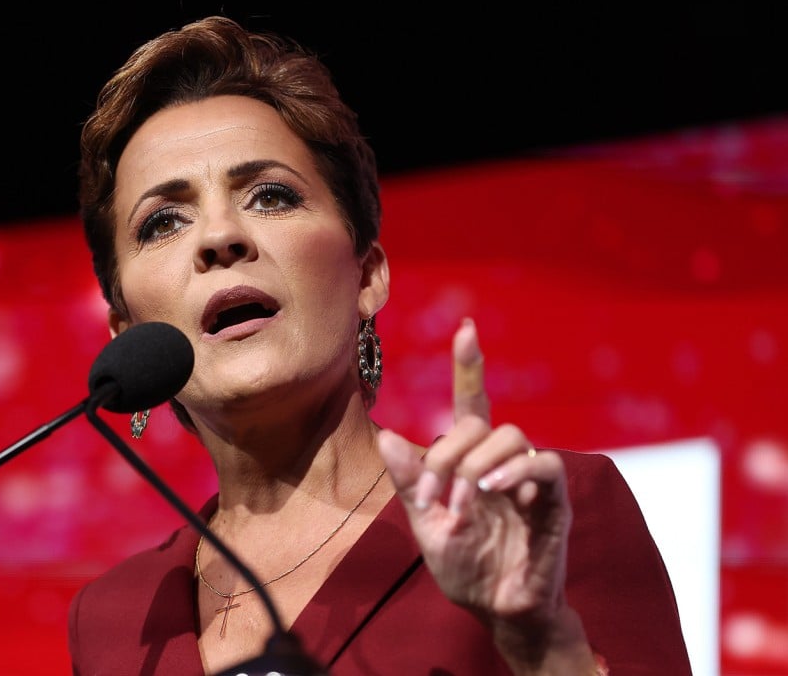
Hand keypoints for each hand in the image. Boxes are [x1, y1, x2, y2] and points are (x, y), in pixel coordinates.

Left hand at [378, 318, 594, 670]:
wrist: (494, 609)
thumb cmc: (464, 565)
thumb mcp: (426, 524)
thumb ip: (410, 483)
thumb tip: (386, 436)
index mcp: (471, 460)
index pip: (471, 403)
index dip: (469, 367)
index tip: (465, 329)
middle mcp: (501, 461)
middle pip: (480, 421)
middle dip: (447, 453)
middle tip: (432, 496)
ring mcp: (529, 479)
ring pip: (512, 435)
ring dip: (477, 465)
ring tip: (463, 502)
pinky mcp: (554, 502)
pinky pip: (545, 465)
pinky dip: (517, 471)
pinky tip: (493, 490)